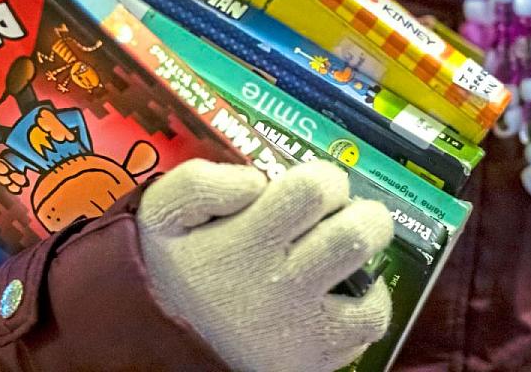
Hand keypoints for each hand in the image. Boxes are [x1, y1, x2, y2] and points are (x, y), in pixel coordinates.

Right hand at [137, 159, 393, 371]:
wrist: (158, 348)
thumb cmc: (169, 272)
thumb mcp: (162, 215)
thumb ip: (199, 182)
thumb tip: (256, 179)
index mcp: (247, 241)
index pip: (314, 189)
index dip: (323, 177)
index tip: (311, 188)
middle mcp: (282, 284)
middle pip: (357, 234)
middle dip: (362, 213)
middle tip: (338, 218)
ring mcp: (304, 327)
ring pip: (372, 285)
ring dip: (369, 261)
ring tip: (346, 251)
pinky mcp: (317, 357)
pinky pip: (370, 325)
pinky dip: (369, 303)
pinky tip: (346, 291)